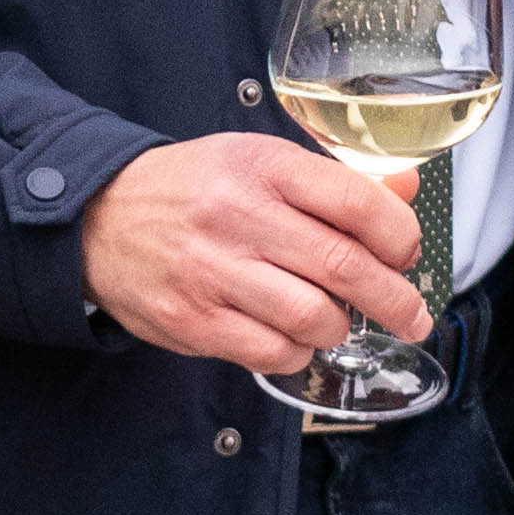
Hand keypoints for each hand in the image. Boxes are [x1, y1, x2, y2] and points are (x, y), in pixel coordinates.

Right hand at [77, 136, 432, 374]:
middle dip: (394, 300)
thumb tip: (407, 194)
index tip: (408, 254)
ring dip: (337, 327)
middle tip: (413, 316)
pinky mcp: (191, 320)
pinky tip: (290, 336)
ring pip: (312, 317)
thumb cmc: (196, 190)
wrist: (100, 218)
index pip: (357, 202)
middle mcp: (239, 216)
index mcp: (263, 167)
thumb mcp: (259, 163)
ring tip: (332, 320)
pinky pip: (271, 351)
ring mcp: (212, 272)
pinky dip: (296, 351)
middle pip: (344, 266)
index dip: (400, 236)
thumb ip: (335, 181)